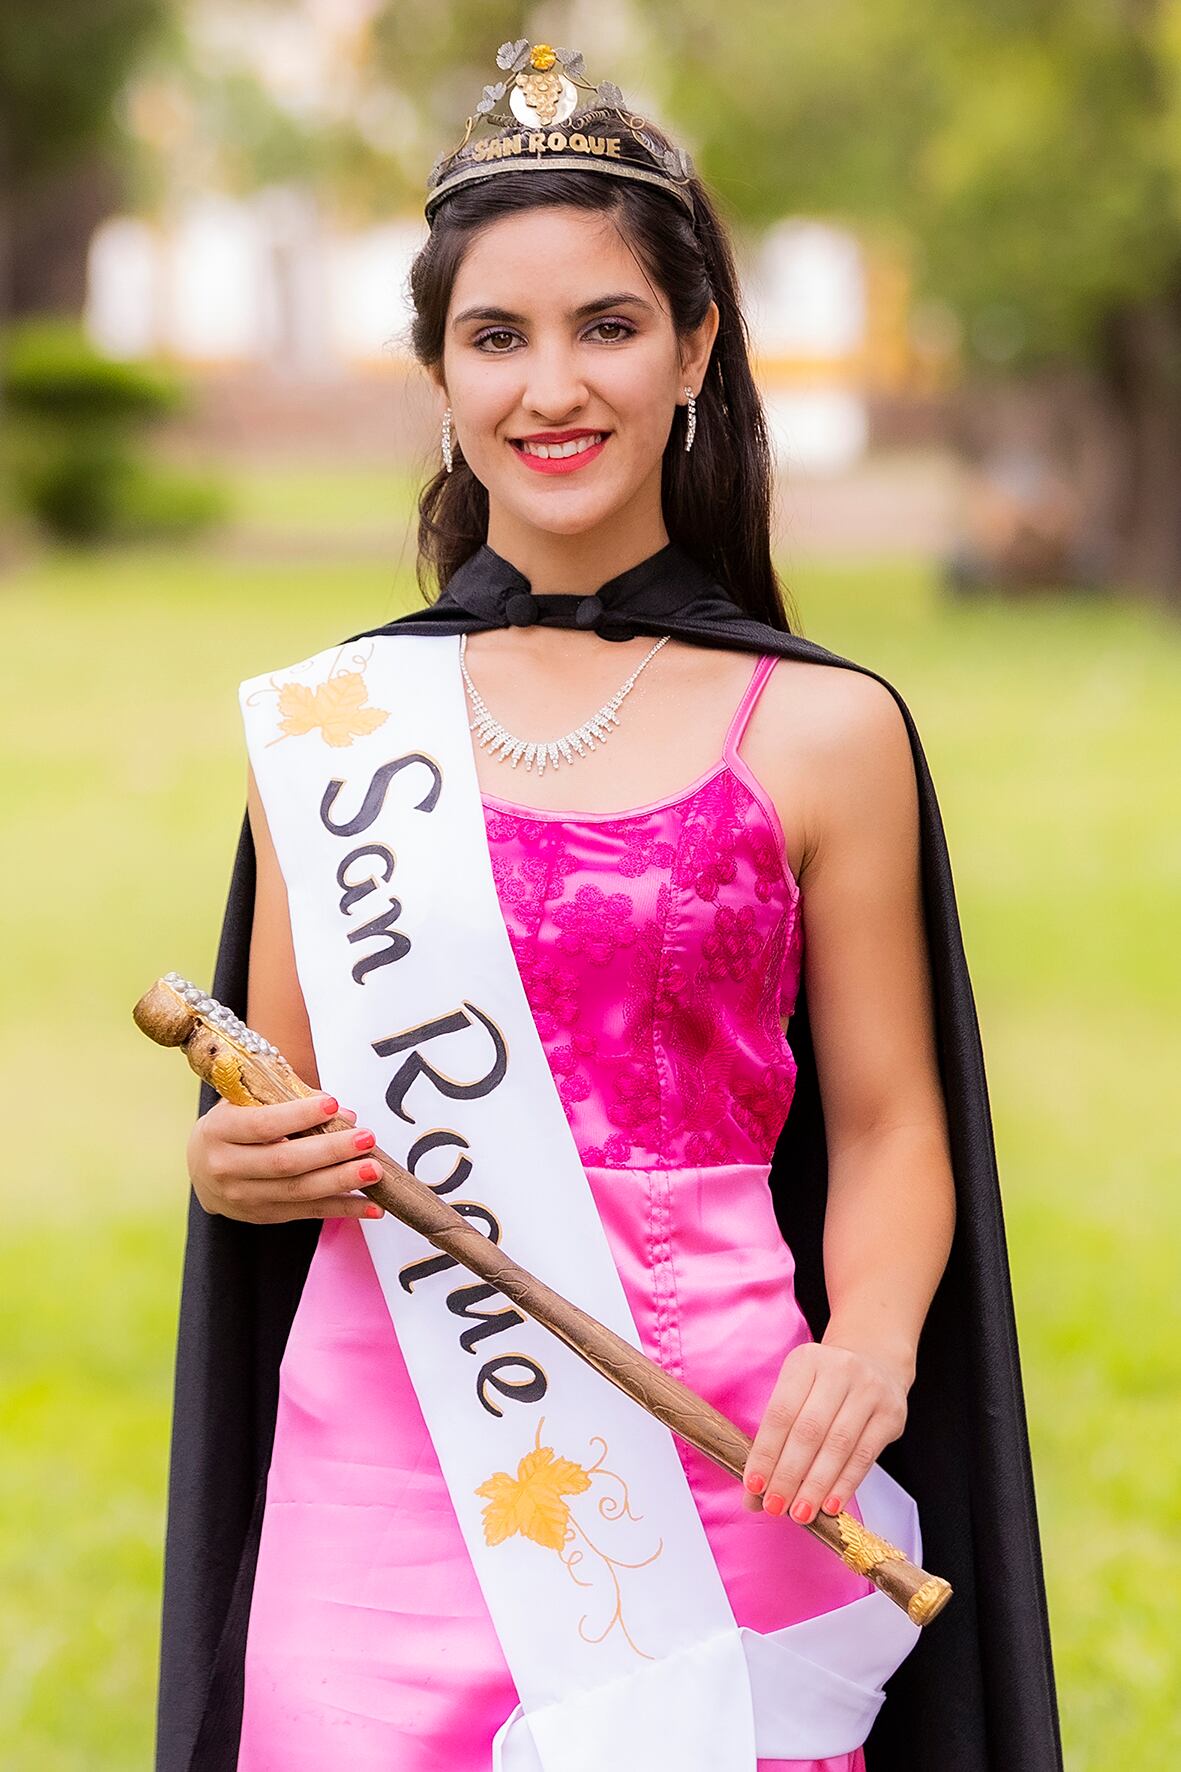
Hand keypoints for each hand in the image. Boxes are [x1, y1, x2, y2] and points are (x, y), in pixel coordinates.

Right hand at [186, 1093, 387, 1223]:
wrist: (202, 1169)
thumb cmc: (234, 1126)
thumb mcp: (246, 1103)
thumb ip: (290, 1102)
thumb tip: (344, 1114)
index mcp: (218, 1132)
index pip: (261, 1125)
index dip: (298, 1116)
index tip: (332, 1104)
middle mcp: (226, 1168)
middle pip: (284, 1162)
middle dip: (330, 1151)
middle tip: (366, 1138)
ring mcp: (244, 1198)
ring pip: (298, 1191)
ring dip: (341, 1181)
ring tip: (374, 1170)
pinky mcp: (264, 1216)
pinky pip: (309, 1213)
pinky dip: (344, 1209)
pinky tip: (373, 1206)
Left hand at [740, 1339, 908, 1524]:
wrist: (876, 1364)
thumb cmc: (826, 1387)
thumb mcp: (798, 1395)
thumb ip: (776, 1442)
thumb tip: (754, 1497)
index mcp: (805, 1361)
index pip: (780, 1413)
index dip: (766, 1453)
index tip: (754, 1486)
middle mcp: (839, 1370)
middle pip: (808, 1431)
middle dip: (789, 1474)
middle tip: (775, 1506)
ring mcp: (869, 1390)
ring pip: (838, 1446)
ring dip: (816, 1485)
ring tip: (800, 1513)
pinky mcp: (891, 1415)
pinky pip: (864, 1456)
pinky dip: (844, 1485)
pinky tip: (830, 1506)